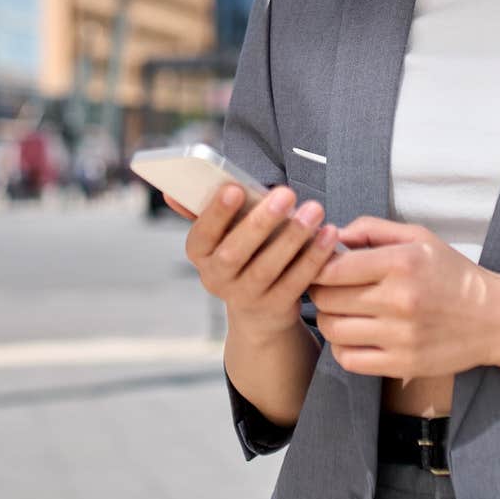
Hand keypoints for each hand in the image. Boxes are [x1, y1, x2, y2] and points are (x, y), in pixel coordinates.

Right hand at [178, 185, 339, 338]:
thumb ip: (205, 209)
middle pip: (235, 253)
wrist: (258, 310)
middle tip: (286, 193)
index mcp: (199, 254)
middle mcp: (216, 279)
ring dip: (293, 237)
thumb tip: (171, 190)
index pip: (201, 234)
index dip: (216, 213)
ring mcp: (244, 298)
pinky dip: (314, 258)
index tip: (235, 188)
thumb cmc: (242, 252)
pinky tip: (328, 235)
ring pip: (268, 268)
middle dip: (261, 222)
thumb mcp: (222, 234)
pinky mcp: (274, 309)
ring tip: (314, 210)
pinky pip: (295, 283)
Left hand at [307, 216, 499, 377]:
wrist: (496, 319)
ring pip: (333, 330)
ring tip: (340, 312)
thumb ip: (372, 229)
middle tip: (327, 289)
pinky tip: (353, 337)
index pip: (332, 268)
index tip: (321, 267)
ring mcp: (401, 335)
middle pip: (327, 298)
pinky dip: (342, 348)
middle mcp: (400, 300)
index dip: (317, 266)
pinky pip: (349, 359)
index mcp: (401, 263)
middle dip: (319, 292)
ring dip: (328, 320)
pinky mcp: (403, 363)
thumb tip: (333, 234)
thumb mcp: (420, 238)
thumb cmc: (452, 274)